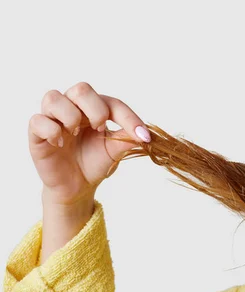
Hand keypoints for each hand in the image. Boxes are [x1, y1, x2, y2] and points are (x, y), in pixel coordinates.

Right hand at [29, 82, 151, 205]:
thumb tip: (146, 134)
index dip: (128, 117)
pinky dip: (51, 130)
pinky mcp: (36, 134)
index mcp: (94, 110)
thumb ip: (127, 139)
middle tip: (100, 128)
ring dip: (70, 116)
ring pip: (53, 97)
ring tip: (75, 133)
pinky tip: (59, 143)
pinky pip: (37, 120)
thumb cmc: (94, 162)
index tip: (143, 136)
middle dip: (95, 109)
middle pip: (81, 89)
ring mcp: (53, 119)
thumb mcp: (115, 151)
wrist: (77, 186)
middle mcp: (73, 108)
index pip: (111, 103)